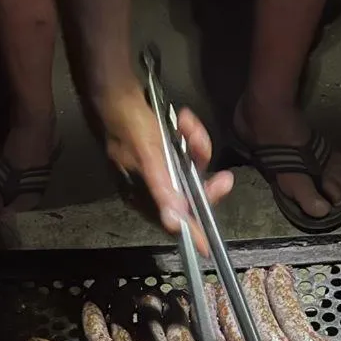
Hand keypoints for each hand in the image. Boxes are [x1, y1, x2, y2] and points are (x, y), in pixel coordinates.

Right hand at [98, 84, 233, 255]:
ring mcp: (159, 172)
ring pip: (191, 173)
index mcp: (142, 197)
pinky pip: (187, 156)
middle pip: (189, 198)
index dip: (191, 233)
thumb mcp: (148, 156)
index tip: (208, 248)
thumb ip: (162, 189)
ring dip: (198, 149)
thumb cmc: (128, 123)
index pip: (172, 223)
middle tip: (225, 179)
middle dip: (206, 182)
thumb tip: (174, 223)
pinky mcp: (164, 156)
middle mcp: (151, 190)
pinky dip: (191, 139)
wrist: (115, 92)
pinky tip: (183, 120)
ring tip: (188, 124)